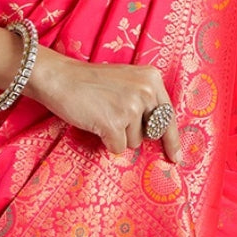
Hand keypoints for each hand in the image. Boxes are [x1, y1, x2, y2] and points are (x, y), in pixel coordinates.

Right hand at [25, 46, 181, 161]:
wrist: (60, 78)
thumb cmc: (91, 82)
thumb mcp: (127, 81)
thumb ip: (145, 99)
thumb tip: (158, 133)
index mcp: (152, 79)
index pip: (169, 116)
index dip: (172, 140)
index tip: (176, 158)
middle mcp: (146, 91)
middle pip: (153, 133)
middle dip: (136, 133)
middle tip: (115, 116)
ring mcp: (131, 107)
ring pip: (134, 142)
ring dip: (118, 135)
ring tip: (103, 114)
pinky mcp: (114, 123)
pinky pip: (118, 148)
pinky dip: (106, 141)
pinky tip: (96, 122)